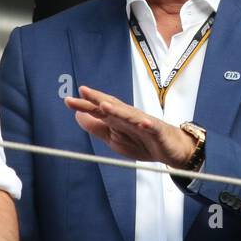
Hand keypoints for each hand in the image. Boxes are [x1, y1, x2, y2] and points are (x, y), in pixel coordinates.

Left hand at [65, 85, 195, 167]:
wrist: (172, 149)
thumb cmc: (143, 141)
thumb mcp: (114, 138)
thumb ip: (97, 127)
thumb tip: (78, 115)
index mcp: (118, 119)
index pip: (100, 110)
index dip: (85, 105)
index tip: (68, 100)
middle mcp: (130, 117)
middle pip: (112, 106)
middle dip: (98, 99)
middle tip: (83, 91)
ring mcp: (144, 123)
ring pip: (130, 115)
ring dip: (117, 110)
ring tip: (105, 105)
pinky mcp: (158, 132)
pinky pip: (152, 127)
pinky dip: (148, 125)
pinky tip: (143, 123)